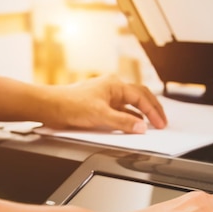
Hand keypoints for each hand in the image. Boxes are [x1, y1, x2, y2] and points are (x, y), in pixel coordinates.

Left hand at [45, 74, 166, 132]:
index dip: (153, 111)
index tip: (160, 124)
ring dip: (141, 114)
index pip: (142, 97)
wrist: (50, 107)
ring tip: (151, 125)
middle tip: (162, 122)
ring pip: (130, 104)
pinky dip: (128, 118)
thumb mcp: (101, 116)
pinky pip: (120, 111)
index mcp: (115, 85)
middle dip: (152, 109)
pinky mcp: (99, 106)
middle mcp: (112, 88)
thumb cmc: (70, 105)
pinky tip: (131, 126)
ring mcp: (106, 96)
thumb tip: (141, 127)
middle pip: (140, 97)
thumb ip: (123, 123)